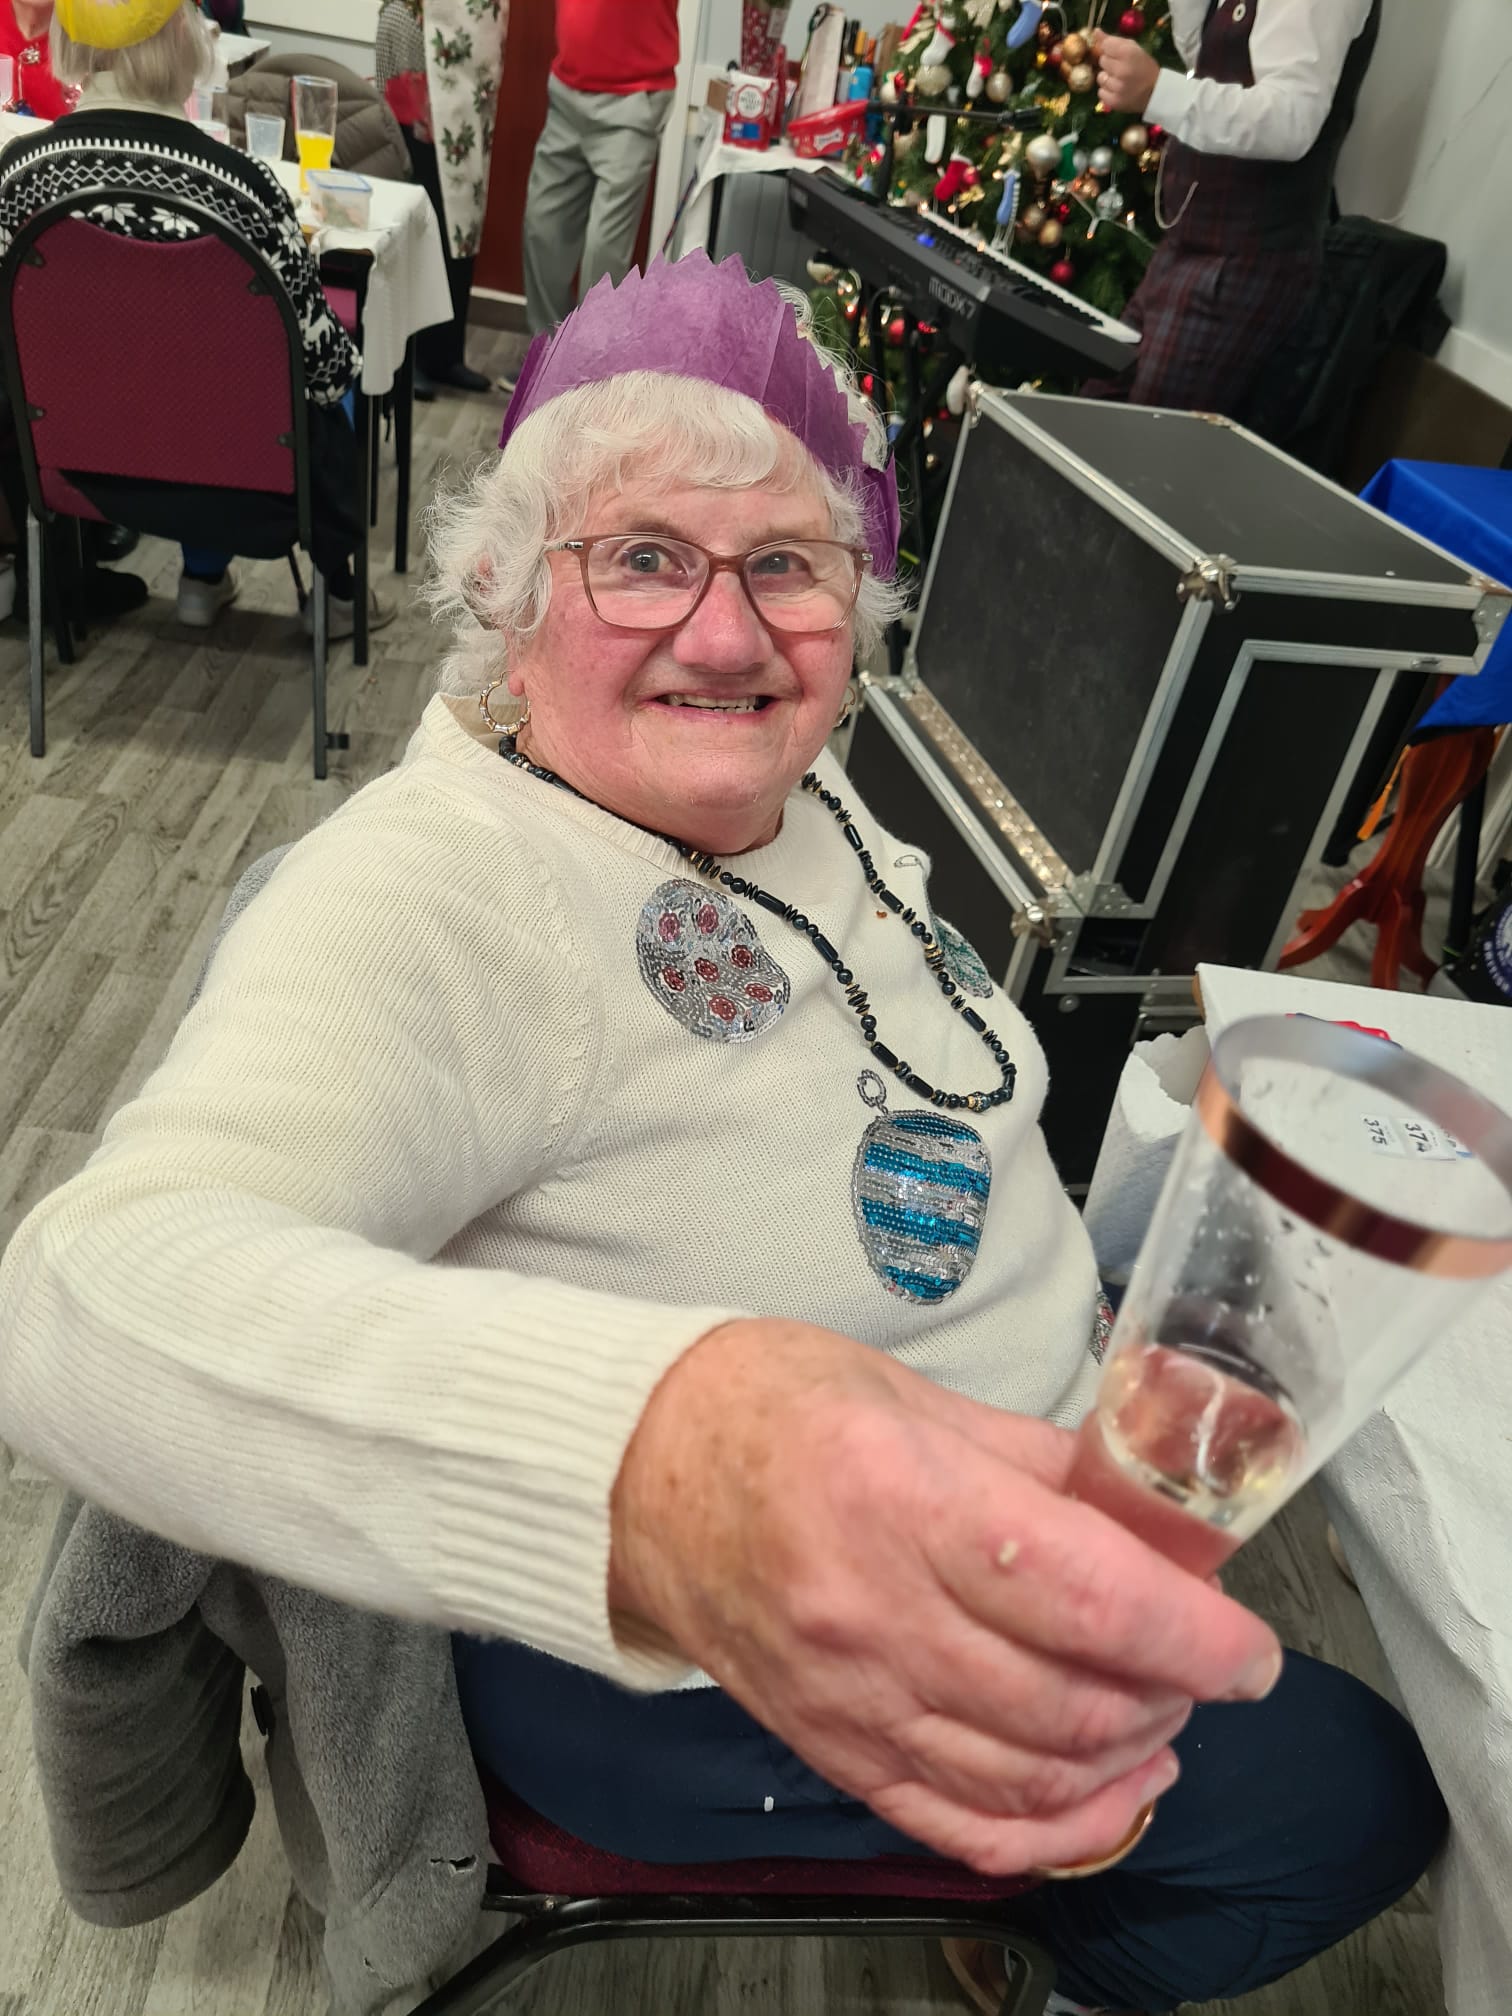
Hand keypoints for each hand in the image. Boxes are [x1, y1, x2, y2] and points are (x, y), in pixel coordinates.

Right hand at [610, 1318, 1282, 1875]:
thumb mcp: (914, 1393)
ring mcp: (848, 1693)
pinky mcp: (831, 1746)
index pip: (1087, 1592)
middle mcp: (874, 1609)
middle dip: (1172, 1693)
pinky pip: (959, 1826)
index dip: (1192, 1631)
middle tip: (1205, 1661)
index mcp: (903, 1496)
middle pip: (1071, 1701)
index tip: (1245, 1643)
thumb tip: (1151, 1509)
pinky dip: (1052, 1832)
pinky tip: (1103, 1799)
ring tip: (1161, 1718)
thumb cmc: (762, 1409)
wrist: (634, 1473)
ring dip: (1127, 1763)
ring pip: (1030, 1778)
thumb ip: (1043, 1460)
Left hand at [1092, 32, 1160, 114]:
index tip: (1118, 54)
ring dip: (1107, 78)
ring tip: (1120, 80)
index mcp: (1128, 53)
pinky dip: (1107, 91)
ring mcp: (1117, 87)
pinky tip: (1118, 90)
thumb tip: (1095, 31)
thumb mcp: (1133, 48)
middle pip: (1102, 61)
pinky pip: (1101, 92)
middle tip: (1122, 68)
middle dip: (1109, 63)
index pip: (1106, 45)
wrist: (1156, 92)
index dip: (1110, 49)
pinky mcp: (1114, 101)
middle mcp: (1122, 70)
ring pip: (1100, 77)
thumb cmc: (1144, 67)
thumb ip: (1113, 40)